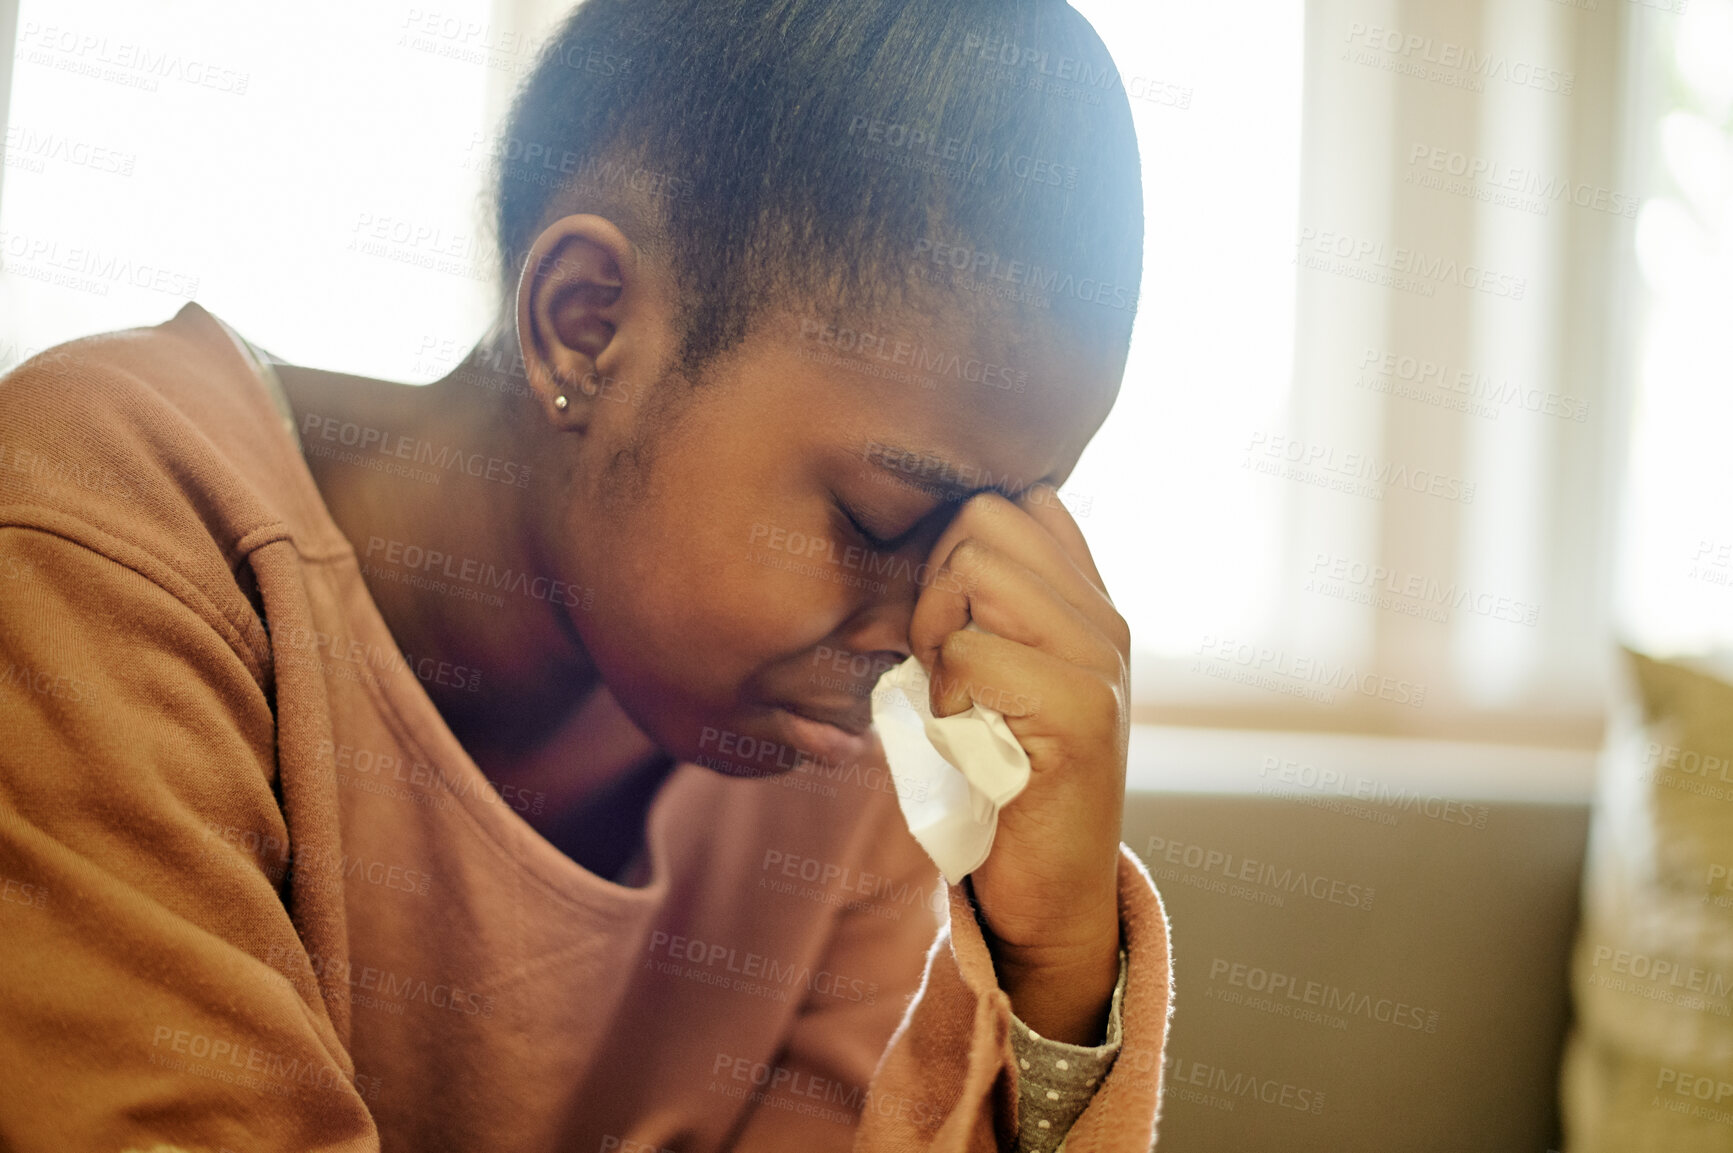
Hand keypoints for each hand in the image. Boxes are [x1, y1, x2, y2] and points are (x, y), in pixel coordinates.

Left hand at [908, 484, 1127, 1043]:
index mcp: (1091, 604)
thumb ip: (992, 611)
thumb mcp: (1001, 680)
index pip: (1018, 499)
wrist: (1054, 895)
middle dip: (935, 579)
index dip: (955, 543)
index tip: (949, 618)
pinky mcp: (1080, 712)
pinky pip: (970, 650)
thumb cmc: (1006, 783)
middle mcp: (1106, 621)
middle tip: (941, 659)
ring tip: (955, 694)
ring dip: (935, 632)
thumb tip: (937, 539)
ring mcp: (1101, 662)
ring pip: (974, 571)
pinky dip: (944, 691)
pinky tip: (965, 733)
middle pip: (985, 518)